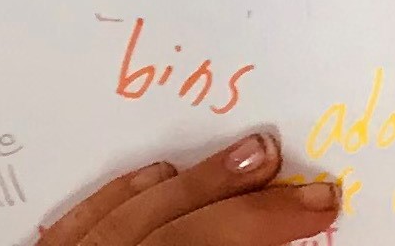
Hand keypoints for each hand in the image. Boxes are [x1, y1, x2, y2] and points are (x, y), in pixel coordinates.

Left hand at [36, 131, 336, 245]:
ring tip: (245, 157)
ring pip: (126, 211)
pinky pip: (76, 220)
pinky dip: (120, 192)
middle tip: (296, 176)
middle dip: (237, 193)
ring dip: (191, 181)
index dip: (266, 220)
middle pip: (170, 222)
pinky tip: (157, 173)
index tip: (319, 206)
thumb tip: (277, 235)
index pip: (205, 243)